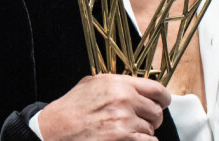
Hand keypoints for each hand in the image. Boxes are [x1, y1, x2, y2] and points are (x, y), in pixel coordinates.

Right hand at [38, 73, 170, 140]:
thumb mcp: (93, 83)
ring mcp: (124, 124)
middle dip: (152, 117)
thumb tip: (136, 87)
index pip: (156, 89)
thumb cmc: (72, 107)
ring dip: (144, 132)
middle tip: (143, 120)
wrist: (55, 129)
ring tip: (129, 131)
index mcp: (119, 84)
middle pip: (157, 111)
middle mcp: (125, 101)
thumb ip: (117, 83)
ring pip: (151, 129)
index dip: (163, 98)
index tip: (163, 102)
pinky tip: (131, 139)